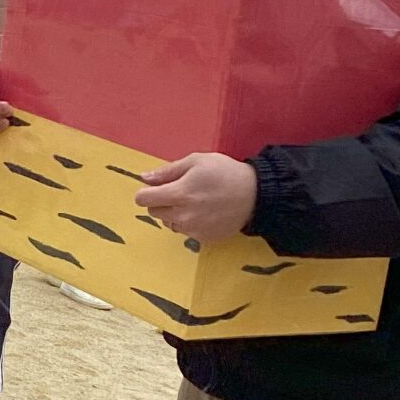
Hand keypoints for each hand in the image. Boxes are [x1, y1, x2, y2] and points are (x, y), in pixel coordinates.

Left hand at [135, 154, 257, 244]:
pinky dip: (189, 222)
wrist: (255, 195)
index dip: (146, 192)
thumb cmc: (225, 172)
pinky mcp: (203, 238)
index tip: (156, 187)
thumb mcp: (196, 161)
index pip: (144, 199)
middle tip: (180, 191)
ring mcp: (193, 230)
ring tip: (195, 201)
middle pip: (154, 212)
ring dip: (174, 213)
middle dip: (161, 201)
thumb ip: (168, 171)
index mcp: (179, 194)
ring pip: (169, 222)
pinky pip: (185, 231)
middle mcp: (183, 215)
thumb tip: (144, 178)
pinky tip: (205, 212)